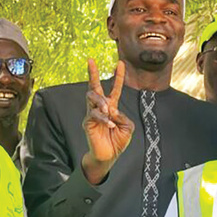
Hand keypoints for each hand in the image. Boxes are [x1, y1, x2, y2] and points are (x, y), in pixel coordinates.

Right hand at [81, 59, 134, 184]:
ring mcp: (93, 114)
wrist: (109, 156)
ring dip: (100, 101)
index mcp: (112, 107)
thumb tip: (112, 110)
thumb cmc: (118, 141)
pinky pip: (93, 114)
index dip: (118, 76)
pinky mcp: (88, 122)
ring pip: (91, 97)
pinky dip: (104, 119)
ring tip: (107, 109)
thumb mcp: (128, 127)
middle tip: (91, 61)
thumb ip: (123, 116)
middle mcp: (101, 107)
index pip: (115, 88)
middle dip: (92, 73)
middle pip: (94, 87)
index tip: (120, 62)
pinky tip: (110, 125)